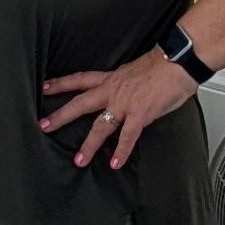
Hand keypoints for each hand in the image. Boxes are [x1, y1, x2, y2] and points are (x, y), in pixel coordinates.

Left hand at [40, 47, 200, 170]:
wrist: (179, 61)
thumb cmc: (163, 64)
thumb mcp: (135, 70)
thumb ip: (126, 84)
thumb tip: (126, 92)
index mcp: (112, 78)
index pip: (80, 79)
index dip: (61, 83)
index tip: (44, 87)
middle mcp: (113, 90)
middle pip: (80, 103)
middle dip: (61, 115)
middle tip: (44, 126)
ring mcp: (125, 103)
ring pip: (100, 126)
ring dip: (89, 144)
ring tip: (79, 160)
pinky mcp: (141, 114)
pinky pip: (128, 136)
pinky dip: (122, 151)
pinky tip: (115, 163)